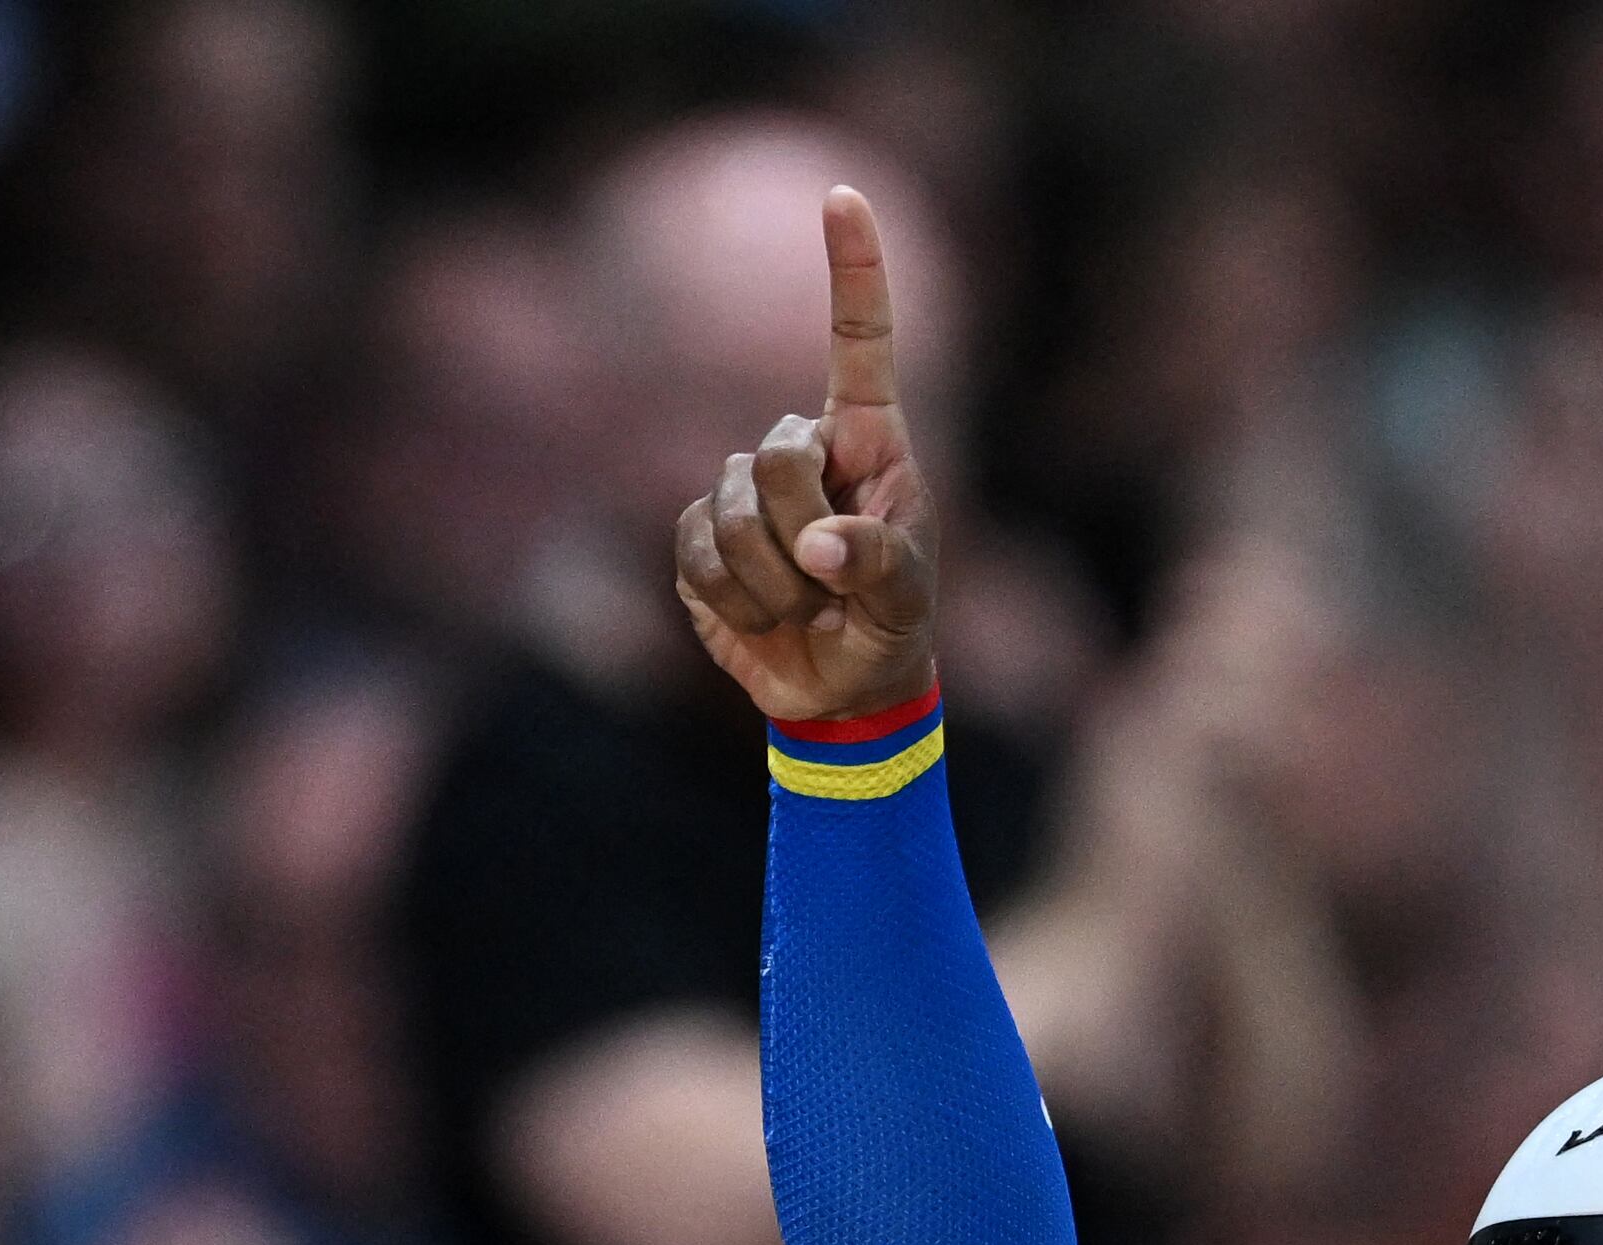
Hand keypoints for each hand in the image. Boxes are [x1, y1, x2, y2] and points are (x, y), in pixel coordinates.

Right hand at [671, 184, 939, 724]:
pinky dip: (733, 599)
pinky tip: (761, 614)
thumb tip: (819, 547)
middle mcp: (802, 450)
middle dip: (801, 531)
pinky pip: (696, 553)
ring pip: (732, 513)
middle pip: (776, 456)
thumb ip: (877, 565)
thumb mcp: (906, 600)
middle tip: (831, 582)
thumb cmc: (889, 625)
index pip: (860, 341)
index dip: (852, 269)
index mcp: (868, 440)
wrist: (838, 690)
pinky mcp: (699, 540)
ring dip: (772, 582)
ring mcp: (742, 492)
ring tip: (805, 606)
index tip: (842, 195)